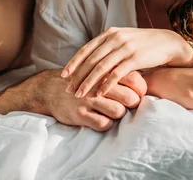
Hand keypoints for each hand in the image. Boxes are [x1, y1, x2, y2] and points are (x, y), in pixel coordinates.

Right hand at [31, 69, 145, 131]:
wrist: (50, 89)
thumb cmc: (81, 79)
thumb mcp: (97, 69)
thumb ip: (116, 71)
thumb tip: (142, 79)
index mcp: (104, 70)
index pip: (134, 79)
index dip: (140, 89)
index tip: (138, 93)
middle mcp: (98, 84)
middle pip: (129, 97)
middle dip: (133, 104)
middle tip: (129, 105)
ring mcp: (89, 99)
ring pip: (118, 111)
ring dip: (120, 114)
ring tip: (115, 110)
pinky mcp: (80, 114)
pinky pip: (104, 124)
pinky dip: (107, 124)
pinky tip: (102, 118)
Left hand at [61, 27, 192, 97]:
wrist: (166, 42)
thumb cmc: (142, 44)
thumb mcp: (123, 39)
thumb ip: (108, 45)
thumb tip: (90, 58)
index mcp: (110, 33)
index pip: (86, 49)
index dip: (74, 63)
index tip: (63, 75)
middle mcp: (115, 38)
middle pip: (91, 60)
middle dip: (78, 76)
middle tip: (68, 90)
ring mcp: (125, 48)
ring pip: (101, 68)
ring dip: (88, 83)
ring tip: (80, 95)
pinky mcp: (135, 58)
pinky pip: (117, 73)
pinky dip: (106, 84)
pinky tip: (99, 94)